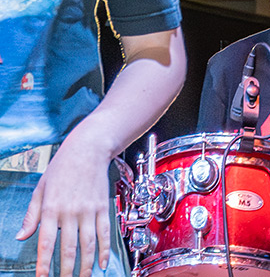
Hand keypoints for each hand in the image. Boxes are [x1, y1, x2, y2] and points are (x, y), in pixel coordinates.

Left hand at [16, 135, 112, 276]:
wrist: (88, 149)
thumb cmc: (62, 167)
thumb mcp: (40, 189)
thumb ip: (31, 215)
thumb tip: (21, 236)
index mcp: (51, 208)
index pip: (46, 242)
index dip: (44, 263)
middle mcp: (70, 212)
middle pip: (70, 248)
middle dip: (67, 270)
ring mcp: (88, 210)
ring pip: (89, 244)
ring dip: (86, 265)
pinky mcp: (102, 207)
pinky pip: (105, 232)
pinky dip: (105, 249)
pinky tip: (102, 262)